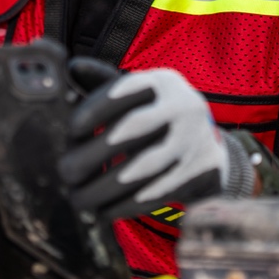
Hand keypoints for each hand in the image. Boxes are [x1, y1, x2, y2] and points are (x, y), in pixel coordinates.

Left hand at [59, 61, 232, 217]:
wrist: (211, 148)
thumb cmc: (159, 118)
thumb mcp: (140, 95)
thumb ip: (105, 82)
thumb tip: (72, 68)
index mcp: (164, 83)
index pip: (127, 88)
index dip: (96, 107)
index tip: (72, 129)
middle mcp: (183, 106)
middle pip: (133, 128)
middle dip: (92, 154)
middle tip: (66, 172)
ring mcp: (194, 140)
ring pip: (143, 167)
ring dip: (104, 188)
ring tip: (80, 199)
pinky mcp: (200, 172)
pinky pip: (157, 192)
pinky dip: (126, 205)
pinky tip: (105, 211)